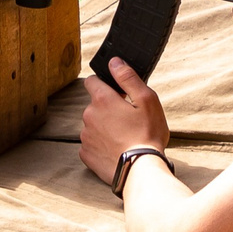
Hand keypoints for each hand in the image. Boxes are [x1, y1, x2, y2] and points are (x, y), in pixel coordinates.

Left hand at [80, 57, 167, 185]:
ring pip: (93, 124)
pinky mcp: (86, 154)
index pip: (92, 81)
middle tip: (129, 118)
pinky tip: (116, 149)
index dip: (105, 83)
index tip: (118, 93)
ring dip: (104, 126)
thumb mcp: (146, 100)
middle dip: (108, 108)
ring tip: (124, 136)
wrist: (139, 169)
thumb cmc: (147, 134)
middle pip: (95, 104)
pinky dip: (101, 144)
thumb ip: (128, 78)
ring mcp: (85, 136)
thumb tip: (114, 62)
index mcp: (103, 100)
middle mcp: (88, 116)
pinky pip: (92, 143)